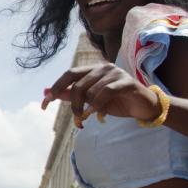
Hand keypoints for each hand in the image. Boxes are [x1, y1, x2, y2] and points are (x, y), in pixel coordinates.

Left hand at [43, 64, 161, 127]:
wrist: (143, 108)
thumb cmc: (116, 102)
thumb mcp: (90, 100)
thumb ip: (70, 95)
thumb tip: (47, 92)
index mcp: (92, 70)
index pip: (68, 74)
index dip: (55, 88)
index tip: (45, 104)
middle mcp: (103, 68)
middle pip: (77, 83)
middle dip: (72, 104)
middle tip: (76, 118)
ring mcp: (116, 73)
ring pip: (91, 90)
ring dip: (85, 109)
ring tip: (88, 119)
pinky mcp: (127, 82)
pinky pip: (106, 91)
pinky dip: (97, 104)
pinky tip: (96, 115)